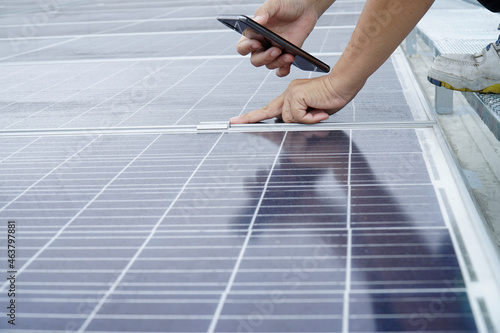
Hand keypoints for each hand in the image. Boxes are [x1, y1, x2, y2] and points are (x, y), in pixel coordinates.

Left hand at [230, 75, 356, 123]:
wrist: (344, 85)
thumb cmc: (334, 98)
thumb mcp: (314, 114)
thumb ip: (301, 119)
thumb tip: (294, 124)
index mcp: (292, 96)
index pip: (268, 109)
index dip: (252, 116)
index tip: (237, 121)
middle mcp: (288, 93)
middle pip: (273, 113)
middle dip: (255, 119)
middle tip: (238, 122)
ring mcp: (291, 93)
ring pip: (288, 118)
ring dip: (305, 120)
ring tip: (319, 113)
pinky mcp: (296, 95)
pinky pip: (298, 116)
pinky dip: (310, 118)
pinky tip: (320, 112)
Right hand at [237, 0, 318, 76]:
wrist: (306, 8)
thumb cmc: (287, 4)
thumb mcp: (274, 4)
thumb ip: (264, 11)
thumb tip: (257, 21)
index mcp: (254, 33)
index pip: (243, 46)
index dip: (247, 48)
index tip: (256, 43)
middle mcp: (263, 44)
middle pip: (256, 60)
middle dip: (265, 57)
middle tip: (276, 50)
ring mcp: (274, 51)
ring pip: (269, 65)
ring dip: (278, 62)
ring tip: (289, 55)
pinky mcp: (286, 55)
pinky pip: (281, 69)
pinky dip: (284, 70)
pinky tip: (289, 64)